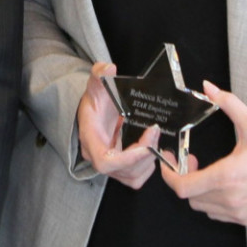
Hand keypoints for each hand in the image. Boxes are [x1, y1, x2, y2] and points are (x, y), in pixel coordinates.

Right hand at [75, 62, 160, 189]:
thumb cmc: (95, 100)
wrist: (95, 111)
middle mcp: (99, 157)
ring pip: (132, 177)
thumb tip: (108, 68)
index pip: (106, 162)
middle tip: (155, 131)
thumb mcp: (96, 84)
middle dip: (144, 155)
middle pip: (123, 171)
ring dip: (148, 161)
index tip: (146, 145)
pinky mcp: (122, 168)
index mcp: (91, 139)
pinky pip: (136, 178)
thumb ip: (100, 75)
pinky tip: (154, 150)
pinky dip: (148, 167)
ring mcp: (111, 165)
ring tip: (154, 137)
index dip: (127, 159)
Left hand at [158, 82, 246, 224]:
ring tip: (207, 172)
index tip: (169, 161)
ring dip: (198, 191)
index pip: (183, 187)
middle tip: (191, 160)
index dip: (169, 176)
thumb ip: (228, 104)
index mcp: (226, 177)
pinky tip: (221, 185)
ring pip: (202, 207)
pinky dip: (212, 202)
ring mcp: (237, 212)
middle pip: (190, 196)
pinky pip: (217, 214)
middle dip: (185, 178)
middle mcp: (229, 199)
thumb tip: (208, 87)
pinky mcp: (245, 219)